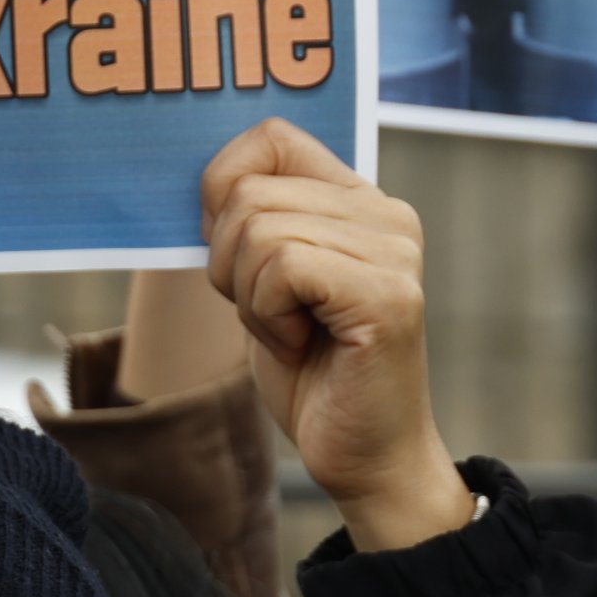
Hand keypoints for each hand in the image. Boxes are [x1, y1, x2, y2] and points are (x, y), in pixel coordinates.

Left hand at [196, 119, 466, 553]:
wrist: (364, 457)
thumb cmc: (313, 376)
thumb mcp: (265, 285)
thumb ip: (250, 226)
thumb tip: (204, 184)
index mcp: (358, 200)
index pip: (271, 139)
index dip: (224, 188)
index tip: (234, 254)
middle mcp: (386, 213)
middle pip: (249, 193)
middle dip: (230, 265)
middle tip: (273, 316)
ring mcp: (393, 251)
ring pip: (259, 231)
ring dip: (250, 299)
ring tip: (292, 333)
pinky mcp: (386, 294)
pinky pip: (282, 268)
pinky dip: (268, 316)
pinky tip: (301, 345)